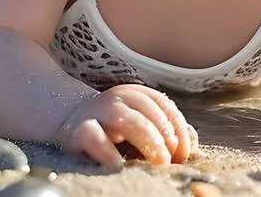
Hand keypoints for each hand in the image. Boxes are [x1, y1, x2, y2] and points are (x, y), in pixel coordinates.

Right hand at [55, 84, 198, 169]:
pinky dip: (108, 152)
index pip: (164, 104)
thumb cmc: (114, 130)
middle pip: (147, 109)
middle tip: (172, 159)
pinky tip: (120, 166)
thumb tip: (191, 139)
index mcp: (135, 94)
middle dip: (165, 134)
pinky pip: (94, 138)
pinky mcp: (77, 132)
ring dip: (148, 139)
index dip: (178, 127)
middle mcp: (117, 99)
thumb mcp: (141, 124)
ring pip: (126, 118)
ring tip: (158, 161)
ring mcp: (96, 113)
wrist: (69, 123)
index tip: (184, 153)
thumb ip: (166, 129)